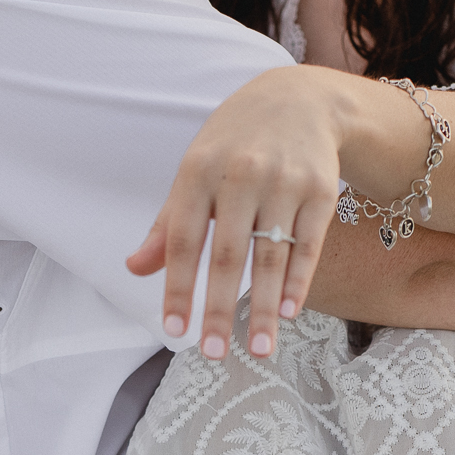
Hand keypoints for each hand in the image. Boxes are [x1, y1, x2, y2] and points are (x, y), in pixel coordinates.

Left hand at [125, 68, 348, 359]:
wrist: (300, 100)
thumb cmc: (234, 144)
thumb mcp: (195, 171)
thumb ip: (167, 224)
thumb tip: (134, 269)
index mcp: (199, 171)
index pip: (182, 240)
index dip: (177, 288)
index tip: (174, 332)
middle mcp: (241, 175)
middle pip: (227, 254)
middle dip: (218, 308)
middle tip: (212, 354)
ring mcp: (284, 182)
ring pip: (270, 256)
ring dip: (263, 308)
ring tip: (257, 350)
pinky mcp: (321, 190)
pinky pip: (308, 245)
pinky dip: (298, 282)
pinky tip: (287, 313)